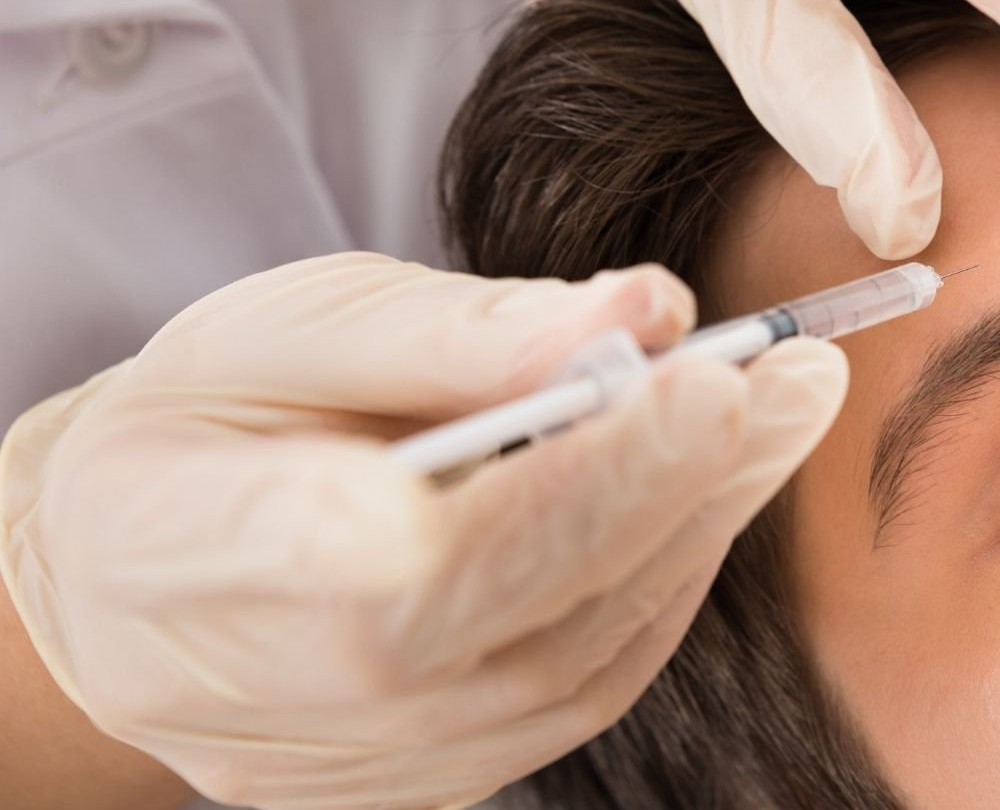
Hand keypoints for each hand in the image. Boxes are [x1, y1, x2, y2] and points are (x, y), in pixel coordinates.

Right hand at [0, 253, 846, 809]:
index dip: (591, 477)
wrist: (124, 574)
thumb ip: (461, 327)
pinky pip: (576, 699)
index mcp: (228, 557)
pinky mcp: (425, 783)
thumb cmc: (204, 425)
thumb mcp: (293, 326)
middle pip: (538, 617)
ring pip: (580, 667)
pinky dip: (653, 595)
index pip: (435, 549)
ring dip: (696, 538)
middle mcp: (301, 697)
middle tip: (803, 381)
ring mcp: (368, 763)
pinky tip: (698, 503)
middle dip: (689, 489)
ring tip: (771, 420)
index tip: (719, 382)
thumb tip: (646, 308)